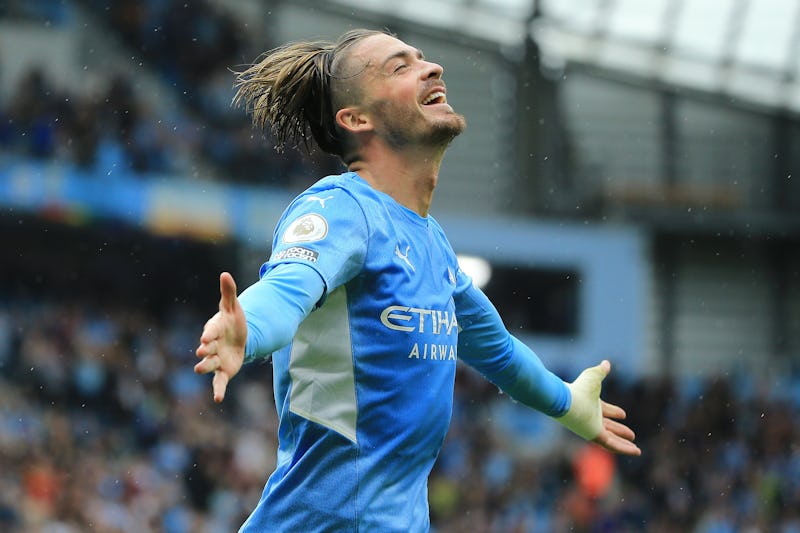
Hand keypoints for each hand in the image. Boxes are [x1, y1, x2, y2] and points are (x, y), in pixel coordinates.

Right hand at [194, 272, 246, 402]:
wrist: (238, 338)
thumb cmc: (233, 321)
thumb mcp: (234, 307)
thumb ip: (229, 292)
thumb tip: (225, 274)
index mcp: (215, 329)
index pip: (211, 331)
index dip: (210, 334)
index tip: (207, 337)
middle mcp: (212, 346)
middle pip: (207, 349)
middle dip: (204, 351)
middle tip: (202, 351)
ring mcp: (216, 359)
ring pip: (209, 364)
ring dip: (205, 366)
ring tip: (199, 369)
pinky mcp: (223, 371)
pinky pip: (219, 382)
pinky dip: (218, 390)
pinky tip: (218, 399)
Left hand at [557, 360, 640, 455]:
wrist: (567, 400)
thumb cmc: (579, 387)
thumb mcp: (593, 377)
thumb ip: (601, 371)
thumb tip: (606, 363)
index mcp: (591, 404)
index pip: (605, 410)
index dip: (614, 412)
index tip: (623, 414)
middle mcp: (591, 417)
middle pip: (608, 427)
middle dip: (619, 430)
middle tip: (631, 435)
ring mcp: (592, 428)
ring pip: (611, 439)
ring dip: (624, 443)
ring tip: (636, 449)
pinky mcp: (595, 435)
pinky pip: (611, 445)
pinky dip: (623, 448)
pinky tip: (635, 451)